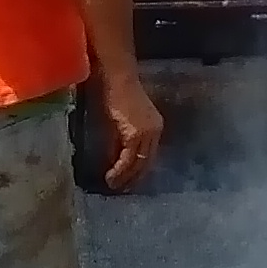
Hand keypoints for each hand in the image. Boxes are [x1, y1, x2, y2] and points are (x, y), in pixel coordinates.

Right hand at [96, 65, 163, 190]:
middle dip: (134, 178)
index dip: (139, 170)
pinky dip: (119, 169)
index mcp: (155, 127)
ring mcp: (147, 133)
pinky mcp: (136, 133)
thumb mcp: (121, 121)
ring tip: (114, 186)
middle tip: (122, 190)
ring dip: (125, 177)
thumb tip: (114, 159)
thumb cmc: (115, 93)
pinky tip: (111, 176)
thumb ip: (120, 139)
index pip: (149, 155)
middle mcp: (155, 131)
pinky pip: (128, 158)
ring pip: (138, 163)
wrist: (117, 77)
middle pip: (147, 162)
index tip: (128, 181)